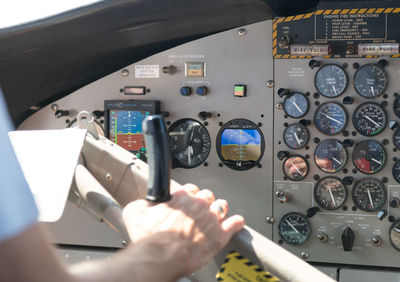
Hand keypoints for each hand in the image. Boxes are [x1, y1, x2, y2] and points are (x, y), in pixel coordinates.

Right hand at [122, 184, 244, 279]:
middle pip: (207, 195)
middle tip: (199, 210)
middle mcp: (198, 204)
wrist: (159, 257)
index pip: (189, 188)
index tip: (187, 199)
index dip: (188, 194)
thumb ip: (142, 204)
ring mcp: (210, 219)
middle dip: (203, 201)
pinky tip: (236, 222)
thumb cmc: (149, 238)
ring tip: (216, 214)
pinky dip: (236, 223)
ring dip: (219, 210)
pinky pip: (234, 224)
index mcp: (180, 196)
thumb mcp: (134, 213)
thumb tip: (144, 203)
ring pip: (221, 206)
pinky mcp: (219, 235)